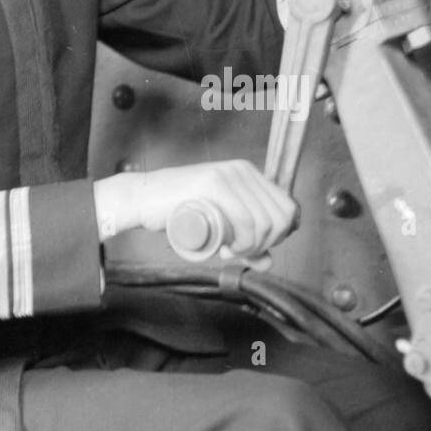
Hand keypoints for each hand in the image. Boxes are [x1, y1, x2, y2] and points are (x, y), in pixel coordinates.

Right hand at [95, 159, 296, 257]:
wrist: (143, 199)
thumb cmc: (178, 211)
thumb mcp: (219, 224)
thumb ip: (245, 240)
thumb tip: (268, 261)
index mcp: (249, 174)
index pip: (287, 208)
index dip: (278, 237)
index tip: (254, 248)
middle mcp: (242, 170)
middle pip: (280, 218)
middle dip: (265, 244)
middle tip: (239, 253)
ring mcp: (229, 174)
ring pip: (265, 223)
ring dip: (251, 247)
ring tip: (228, 251)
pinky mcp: (215, 184)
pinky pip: (247, 222)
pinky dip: (243, 243)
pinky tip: (225, 248)